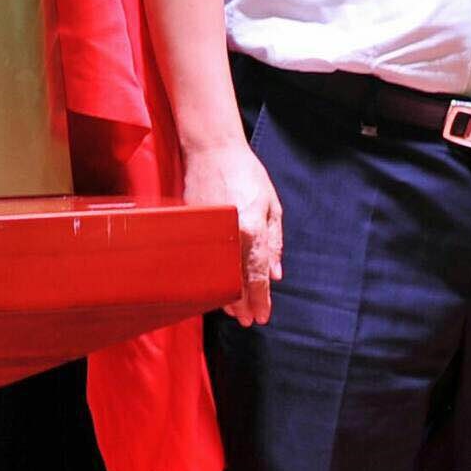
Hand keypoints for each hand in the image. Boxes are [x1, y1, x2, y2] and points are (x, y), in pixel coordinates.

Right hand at [184, 139, 283, 324]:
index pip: (257, 275)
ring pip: (217, 274)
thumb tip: (276, 274)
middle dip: (243, 303)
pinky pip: (205, 259)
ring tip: (233, 309)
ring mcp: (210, 231)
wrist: (212, 150)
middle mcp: (231, 235)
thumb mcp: (272, 206)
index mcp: (253, 229)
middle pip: (236, 280)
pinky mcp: (195, 226)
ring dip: (225, 294)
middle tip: (248, 320)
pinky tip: (215, 283)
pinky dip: (211, 274)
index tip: (262, 317)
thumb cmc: (246, 172)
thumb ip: (274, 242)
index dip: (261, 299)